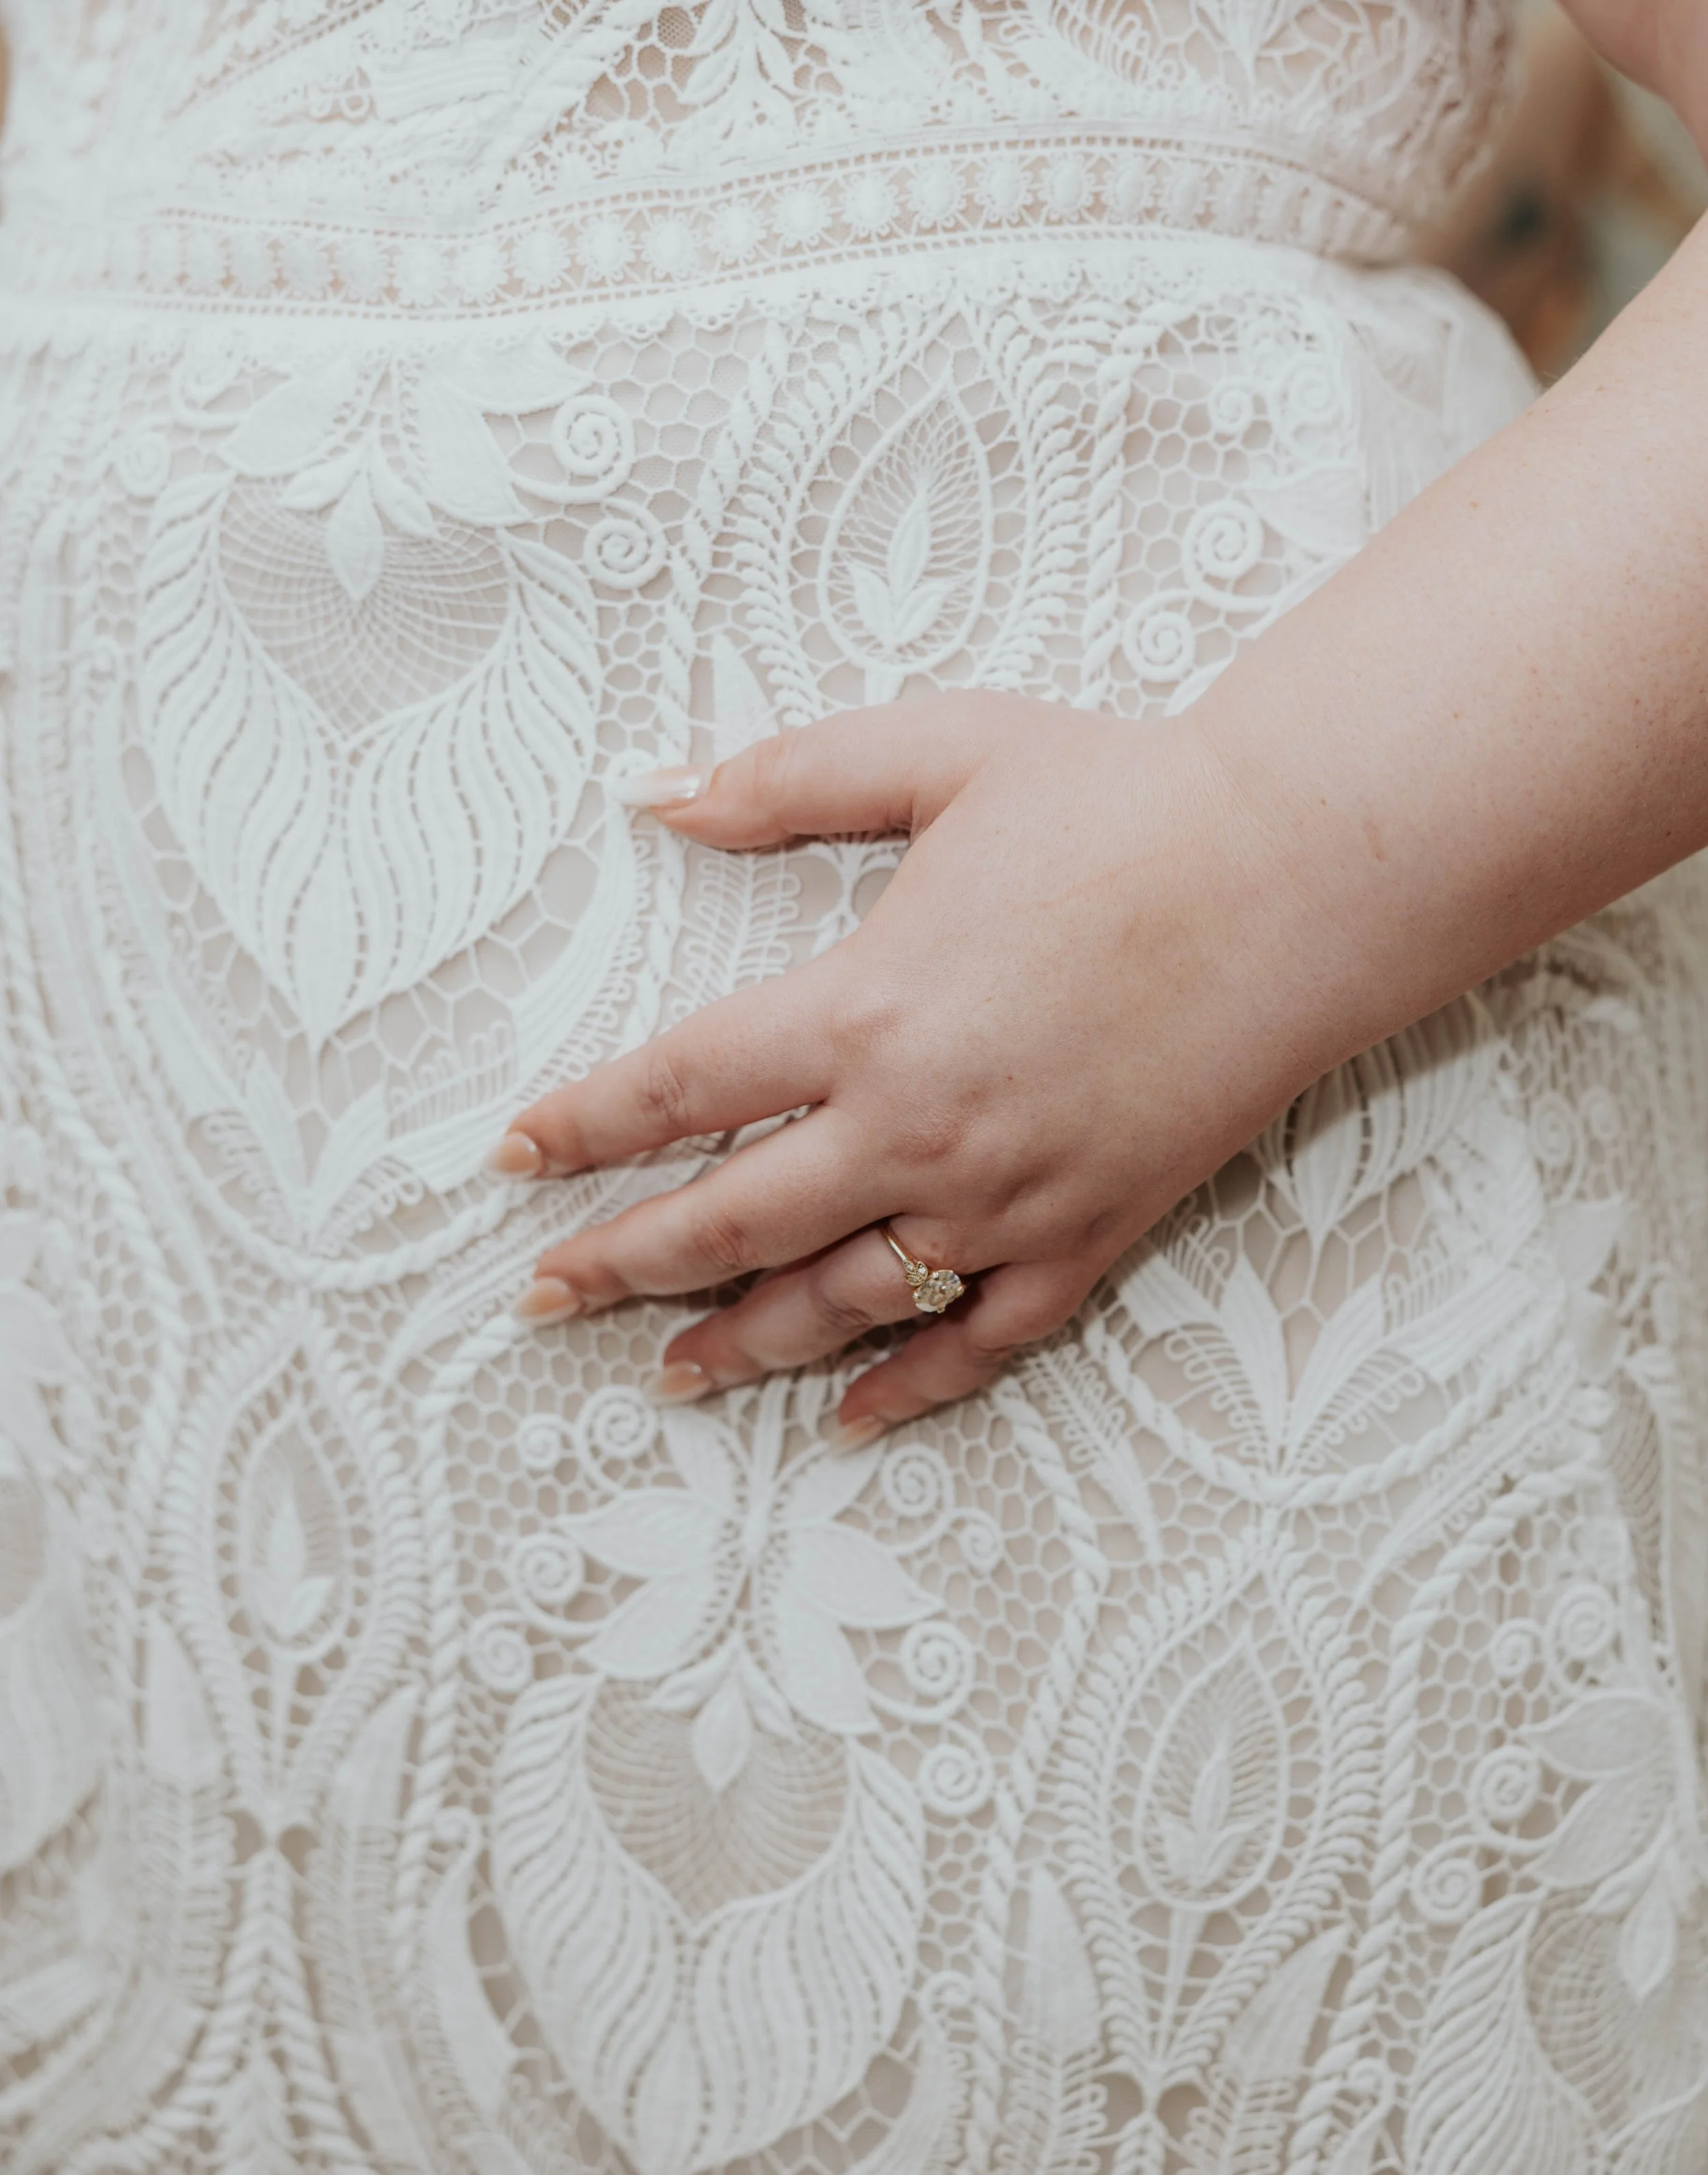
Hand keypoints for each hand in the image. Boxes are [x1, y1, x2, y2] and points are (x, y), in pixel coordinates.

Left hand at [497, 691, 1319, 1438]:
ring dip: (739, 1344)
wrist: (1296, 874)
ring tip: (666, 1375)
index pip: (675, 1089)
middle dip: (620, 1265)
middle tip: (541, 1300)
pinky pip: (983, 1342)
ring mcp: (1004, 1198)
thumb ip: (783, 778)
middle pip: (728, 1223)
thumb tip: (655, 792)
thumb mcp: (938, 753)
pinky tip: (849, 1421)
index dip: (579, 1128)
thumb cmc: (1118, 800)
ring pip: (839, 1303)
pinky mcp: (1089, 1233)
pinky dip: (909, 1390)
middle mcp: (915, 1126)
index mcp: (862, 1010)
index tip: (508, 1160)